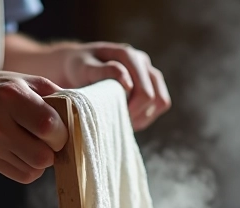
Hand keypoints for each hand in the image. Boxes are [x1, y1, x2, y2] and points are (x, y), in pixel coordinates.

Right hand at [0, 71, 67, 182]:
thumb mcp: (24, 80)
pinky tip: (24, 152)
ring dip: (42, 160)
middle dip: (53, 150)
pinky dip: (30, 167)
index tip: (60, 128)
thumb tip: (83, 117)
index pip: (49, 127)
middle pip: (43, 156)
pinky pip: (22, 175)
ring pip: (34, 170)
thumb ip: (55, 96)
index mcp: (10, 96)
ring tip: (35, 143)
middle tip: (49, 139)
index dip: (62, 133)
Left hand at [55, 42, 171, 130]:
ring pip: (161, 101)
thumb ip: (104, 72)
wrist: (78, 66)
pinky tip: (129, 116)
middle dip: (137, 114)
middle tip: (117, 120)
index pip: (144, 93)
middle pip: (155, 98)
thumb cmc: (79, 68)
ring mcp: (149, 71)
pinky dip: (147, 114)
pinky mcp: (151, 82)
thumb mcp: (84, 69)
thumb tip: (128, 82)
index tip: (112, 118)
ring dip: (144, 115)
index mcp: (128, 55)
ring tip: (123, 118)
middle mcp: (142, 61)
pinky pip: (160, 103)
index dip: (131, 111)